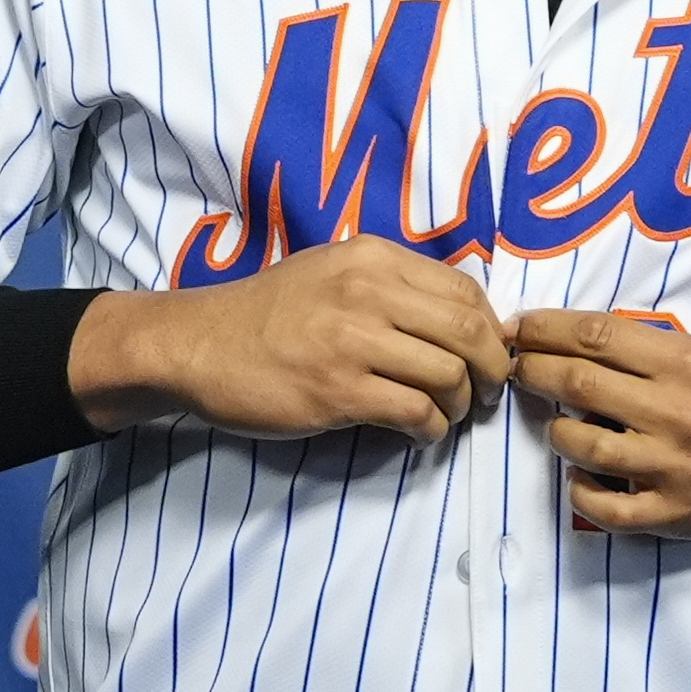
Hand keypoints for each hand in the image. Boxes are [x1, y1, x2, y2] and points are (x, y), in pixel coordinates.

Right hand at [70, 242, 512, 443]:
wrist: (198, 346)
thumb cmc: (267, 314)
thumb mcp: (331, 271)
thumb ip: (390, 284)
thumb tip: (459, 319)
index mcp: (372, 258)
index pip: (465, 291)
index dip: (491, 329)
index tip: (487, 354)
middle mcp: (368, 291)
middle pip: (469, 332)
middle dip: (492, 370)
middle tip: (487, 392)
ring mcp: (353, 341)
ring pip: (449, 375)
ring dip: (462, 404)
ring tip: (449, 414)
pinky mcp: (338, 391)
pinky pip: (416, 411)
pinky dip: (432, 428)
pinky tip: (421, 433)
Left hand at [509, 315, 690, 536]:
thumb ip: (658, 346)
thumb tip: (587, 341)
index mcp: (687, 364)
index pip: (596, 337)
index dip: (547, 329)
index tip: (520, 327)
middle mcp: (676, 414)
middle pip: (577, 384)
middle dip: (534, 370)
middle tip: (517, 367)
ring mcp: (672, 468)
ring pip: (581, 444)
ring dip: (555, 429)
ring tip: (554, 421)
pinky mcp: (673, 513)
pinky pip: (605, 507)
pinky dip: (580, 490)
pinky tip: (581, 476)